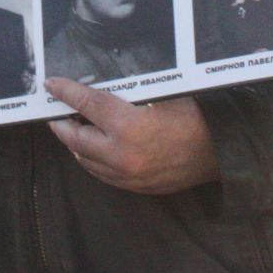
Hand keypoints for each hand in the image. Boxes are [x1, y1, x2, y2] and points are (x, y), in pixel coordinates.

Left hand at [44, 79, 217, 194]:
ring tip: (72, 130)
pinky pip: (103, 175)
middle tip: (56, 113)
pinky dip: (92, 161)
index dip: (67, 92)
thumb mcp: (160, 96)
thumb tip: (99, 88)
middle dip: (62, 125)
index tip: (52, 85)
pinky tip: (92, 150)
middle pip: (77, 139)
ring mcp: (127, 175)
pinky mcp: (135, 187)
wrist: (221, 151)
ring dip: (76, 145)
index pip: (87, 104)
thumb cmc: (194, 117)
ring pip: (86, 160)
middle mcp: (122, 154)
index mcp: (128, 125)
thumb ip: (127, 95)